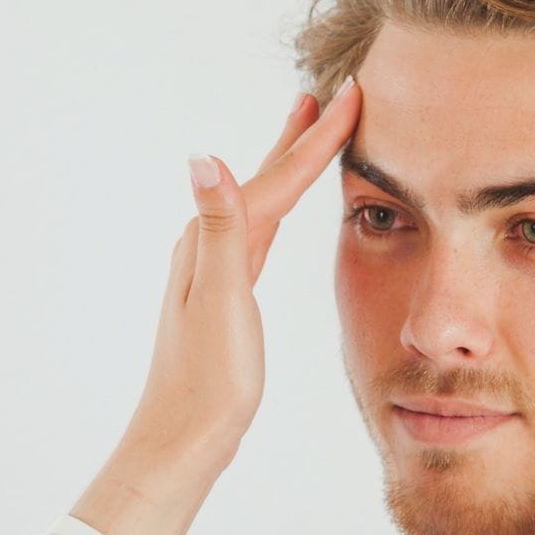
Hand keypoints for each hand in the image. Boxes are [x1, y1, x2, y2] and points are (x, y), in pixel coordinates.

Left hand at [71, 81, 362, 534]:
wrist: (182, 440)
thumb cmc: (206, 382)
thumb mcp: (218, 302)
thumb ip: (220, 230)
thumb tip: (203, 157)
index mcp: (213, 244)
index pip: (274, 179)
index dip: (315, 139)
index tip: (351, 94)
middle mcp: (207, 248)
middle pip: (264, 181)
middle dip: (297, 140)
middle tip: (326, 97)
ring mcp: (213, 273)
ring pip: (261, 205)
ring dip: (285, 170)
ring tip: (305, 140)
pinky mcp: (223, 300)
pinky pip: (258, 237)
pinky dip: (275, 213)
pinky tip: (274, 219)